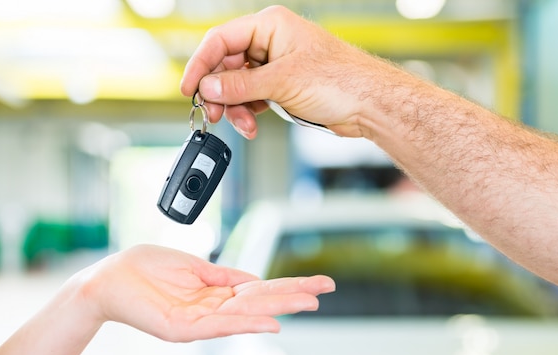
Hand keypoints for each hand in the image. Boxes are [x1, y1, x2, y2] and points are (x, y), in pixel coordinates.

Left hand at [76, 244, 334, 340]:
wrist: (110, 277)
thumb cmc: (145, 268)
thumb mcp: (193, 265)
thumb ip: (224, 275)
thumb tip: (255, 279)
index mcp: (217, 292)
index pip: (261, 289)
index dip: (289, 285)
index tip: (316, 282)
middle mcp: (213, 308)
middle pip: (261, 302)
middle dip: (294, 296)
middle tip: (324, 291)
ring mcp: (200, 320)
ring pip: (247, 314)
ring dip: (279, 309)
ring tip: (307, 303)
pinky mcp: (182, 328)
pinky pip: (220, 326)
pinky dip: (247, 324)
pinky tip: (270, 322)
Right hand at [180, 5, 383, 138]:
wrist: (369, 105)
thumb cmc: (340, 81)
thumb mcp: (283, 82)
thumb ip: (242, 85)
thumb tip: (210, 87)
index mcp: (270, 26)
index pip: (221, 40)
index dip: (201, 64)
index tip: (189, 88)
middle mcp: (271, 43)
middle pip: (227, 65)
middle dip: (220, 91)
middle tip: (214, 112)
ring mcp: (276, 66)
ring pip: (239, 85)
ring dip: (235, 107)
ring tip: (242, 124)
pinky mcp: (283, 87)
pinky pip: (253, 98)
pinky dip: (248, 112)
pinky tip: (251, 126)